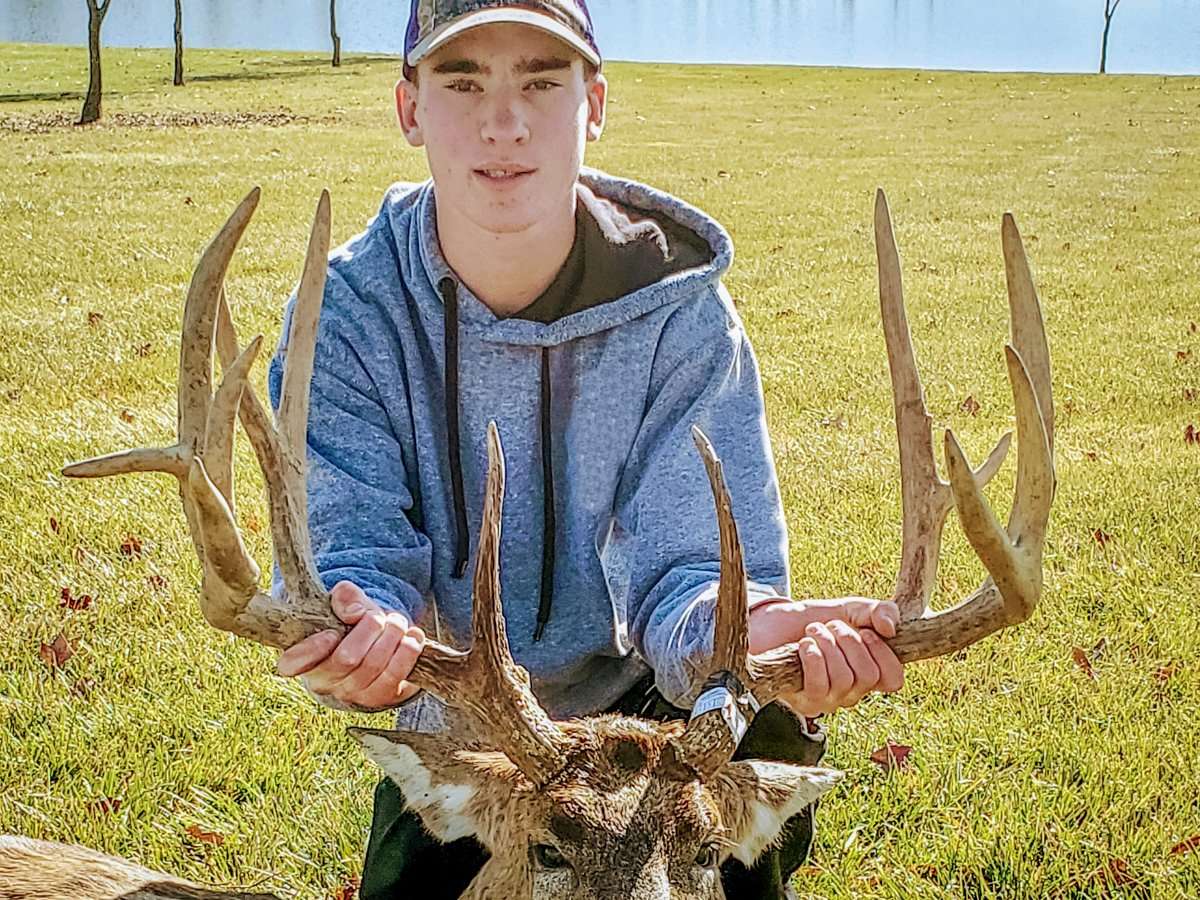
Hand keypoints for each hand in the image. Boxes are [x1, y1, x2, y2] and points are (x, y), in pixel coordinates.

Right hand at [276, 581, 424, 710]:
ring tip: (396, 622)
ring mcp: (352, 693)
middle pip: (347, 657)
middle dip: (370, 628)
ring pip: (374, 664)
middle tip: (378, 615)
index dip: (310, 650)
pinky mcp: (379, 698)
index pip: (292, 663)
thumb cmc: (352, 624)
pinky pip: (395, 676)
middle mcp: (324, 681)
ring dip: (392, 636)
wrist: (378, 645)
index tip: (331, 633)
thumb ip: (344, 597)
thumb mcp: (344, 604)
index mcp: (304, 658)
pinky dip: (408, 651)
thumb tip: (355, 613)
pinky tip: (413, 636)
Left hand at [747, 597, 904, 716]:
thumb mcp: (851, 609)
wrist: (772, 626)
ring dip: (827, 645)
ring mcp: (830, 700)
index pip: (894, 680)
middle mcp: (853, 692)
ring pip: (843, 678)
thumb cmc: (816, 621)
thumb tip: (891, 628)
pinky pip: (819, 685)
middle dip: (849, 641)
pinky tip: (804, 646)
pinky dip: (813, 658)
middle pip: (868, 675)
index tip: (866, 631)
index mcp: (869, 673)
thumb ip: (878, 610)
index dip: (883, 654)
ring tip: (813, 632)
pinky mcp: (806, 702)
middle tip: (831, 626)